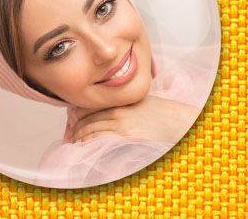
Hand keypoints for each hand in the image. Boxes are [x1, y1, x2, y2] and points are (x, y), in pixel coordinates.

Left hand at [71, 96, 196, 144]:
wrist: (177, 122)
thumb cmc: (163, 113)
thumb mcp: (141, 101)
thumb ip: (125, 103)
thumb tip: (112, 109)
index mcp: (121, 101)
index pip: (93, 106)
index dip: (80, 114)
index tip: (73, 121)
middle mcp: (118, 111)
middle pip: (89, 118)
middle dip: (76, 128)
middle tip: (69, 135)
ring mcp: (121, 125)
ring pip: (92, 129)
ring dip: (80, 137)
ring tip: (73, 143)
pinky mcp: (126, 138)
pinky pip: (102, 140)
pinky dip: (90, 143)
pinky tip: (83, 147)